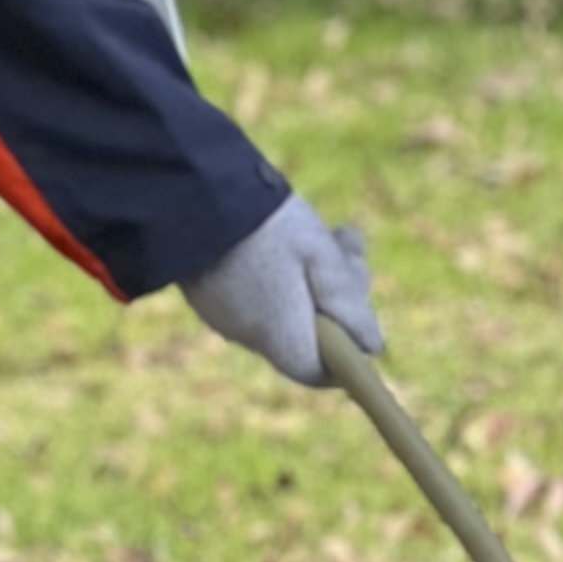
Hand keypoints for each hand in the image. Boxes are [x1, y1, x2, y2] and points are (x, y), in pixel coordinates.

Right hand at [182, 195, 381, 387]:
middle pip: (304, 333)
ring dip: (315, 275)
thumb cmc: (266, 225)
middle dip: (337, 297)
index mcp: (277, 334)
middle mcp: (247, 333)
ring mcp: (223, 312)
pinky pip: (257, 292)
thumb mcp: (321, 256)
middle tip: (350, 249)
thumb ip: (348, 302)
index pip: (317, 371)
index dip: (345, 351)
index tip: (362, 315)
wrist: (190, 190)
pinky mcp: (208, 289)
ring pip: (284, 307)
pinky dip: (282, 270)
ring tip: (336, 232)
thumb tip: (372, 347)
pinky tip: (296, 228)